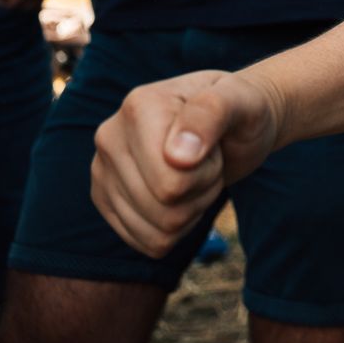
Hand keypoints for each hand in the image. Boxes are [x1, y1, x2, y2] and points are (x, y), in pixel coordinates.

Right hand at [91, 70, 282, 257]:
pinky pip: (146, 242)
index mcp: (139, 107)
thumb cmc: (241, 109)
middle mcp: (110, 137)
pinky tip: (180, 194)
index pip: (170, 183)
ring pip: (156, 230)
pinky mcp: (105, 199)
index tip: (213, 145)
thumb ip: (211, 114)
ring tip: (195, 173)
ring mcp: (102, 170)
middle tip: (208, 160)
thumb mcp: (241, 100)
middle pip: (164, 209)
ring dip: (191, 209)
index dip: (207, 173)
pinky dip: (175, 228)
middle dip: (201, 190)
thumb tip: (177, 157)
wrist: (233, 124)